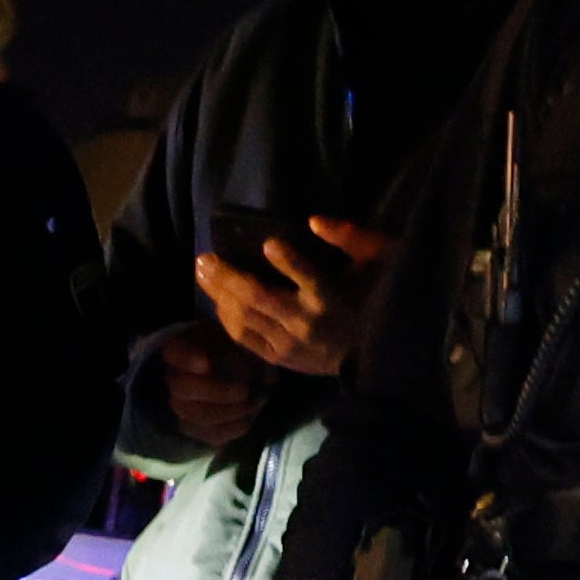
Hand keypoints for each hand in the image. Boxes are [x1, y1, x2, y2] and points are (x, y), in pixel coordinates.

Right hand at [155, 321, 265, 456]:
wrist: (238, 371)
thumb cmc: (240, 348)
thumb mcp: (245, 340)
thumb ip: (253, 351)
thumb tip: (268, 376)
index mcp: (184, 349)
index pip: (174, 352)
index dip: (187, 359)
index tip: (205, 363)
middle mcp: (177, 377)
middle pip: (183, 388)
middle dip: (215, 392)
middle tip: (244, 391)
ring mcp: (184, 405)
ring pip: (194, 415)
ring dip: (228, 412)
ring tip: (255, 402)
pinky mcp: (198, 427)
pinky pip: (209, 434)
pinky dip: (231, 429)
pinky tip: (249, 417)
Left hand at [191, 212, 390, 379]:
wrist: (377, 354)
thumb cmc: (378, 297)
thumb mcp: (378, 259)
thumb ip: (350, 236)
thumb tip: (314, 220)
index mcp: (333, 296)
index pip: (307, 276)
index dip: (287, 260)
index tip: (268, 243)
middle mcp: (307, 322)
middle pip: (258, 298)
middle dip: (227, 277)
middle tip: (204, 258)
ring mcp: (290, 344)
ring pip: (245, 320)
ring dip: (219, 296)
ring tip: (202, 273)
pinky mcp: (280, 359)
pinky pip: (244, 340)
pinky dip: (227, 320)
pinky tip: (216, 302)